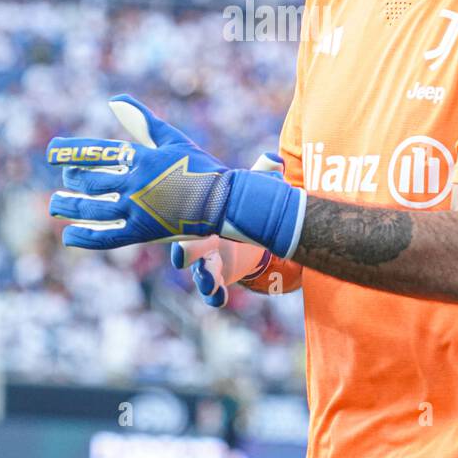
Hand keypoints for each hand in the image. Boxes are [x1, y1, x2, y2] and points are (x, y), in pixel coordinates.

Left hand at [47, 95, 304, 257]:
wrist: (223, 201)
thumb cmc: (198, 166)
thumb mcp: (171, 138)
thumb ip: (142, 120)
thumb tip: (115, 98)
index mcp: (142, 157)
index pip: (98, 152)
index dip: (72, 152)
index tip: (52, 152)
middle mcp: (136, 183)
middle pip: (92, 181)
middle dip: (74, 179)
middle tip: (66, 179)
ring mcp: (137, 209)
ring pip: (94, 208)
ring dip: (71, 206)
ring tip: (55, 204)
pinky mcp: (142, 232)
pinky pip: (106, 237)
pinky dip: (86, 236)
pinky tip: (69, 235)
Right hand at [171, 153, 280, 307]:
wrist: (242, 232)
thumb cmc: (235, 207)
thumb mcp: (247, 190)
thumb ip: (261, 174)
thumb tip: (276, 159)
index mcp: (201, 216)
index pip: (186, 217)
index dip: (182, 219)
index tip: (181, 219)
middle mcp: (197, 239)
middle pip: (185, 246)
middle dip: (184, 251)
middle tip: (182, 257)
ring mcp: (205, 261)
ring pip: (199, 272)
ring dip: (203, 278)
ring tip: (209, 284)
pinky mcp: (216, 277)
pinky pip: (211, 291)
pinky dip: (213, 295)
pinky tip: (218, 298)